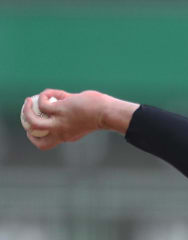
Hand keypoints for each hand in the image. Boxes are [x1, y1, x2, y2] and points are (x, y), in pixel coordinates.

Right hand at [22, 89, 138, 150]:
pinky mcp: (60, 110)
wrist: (107, 113)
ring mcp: (59, 122)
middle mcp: (61, 132)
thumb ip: (70, 113)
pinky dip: (43, 96)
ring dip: (26, 111)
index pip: (46, 144)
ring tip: (27, 101)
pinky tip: (47, 93)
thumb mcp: (81, 118)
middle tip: (27, 115)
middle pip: (37, 140)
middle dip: (28, 128)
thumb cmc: (99, 113)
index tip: (33, 128)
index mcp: (67, 136)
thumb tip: (61, 98)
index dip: (36, 138)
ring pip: (33, 122)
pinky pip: (43, 103)